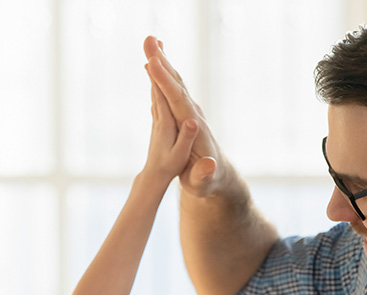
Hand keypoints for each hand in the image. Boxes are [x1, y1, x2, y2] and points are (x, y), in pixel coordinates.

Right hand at [143, 36, 234, 196]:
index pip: (178, 101)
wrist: (217, 177)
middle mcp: (194, 115)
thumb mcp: (204, 183)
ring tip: (150, 42)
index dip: (165, 82)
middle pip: (177, 84)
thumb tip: (208, 164)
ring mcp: (190, 112)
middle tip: (148, 40)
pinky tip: (155, 61)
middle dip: (162, 62)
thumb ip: (205, 174)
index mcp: (195, 129)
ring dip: (163, 62)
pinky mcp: (185, 113)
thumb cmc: (207, 182)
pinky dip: (163, 73)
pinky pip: (172, 89)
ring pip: (175, 82)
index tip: (152, 64)